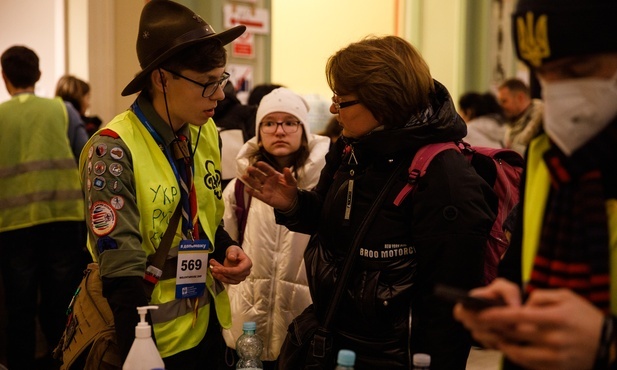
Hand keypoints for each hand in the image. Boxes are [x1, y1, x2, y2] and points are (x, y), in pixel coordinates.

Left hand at [209, 245, 251, 284]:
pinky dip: (220, 277)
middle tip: (213, 268)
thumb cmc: (235, 252)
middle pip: (233, 275)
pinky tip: (214, 273)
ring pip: (229, 279)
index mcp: (248, 264)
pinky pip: (227, 280)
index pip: (238, 270)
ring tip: (212, 269)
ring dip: (220, 275)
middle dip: (222, 272)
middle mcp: (246, 272)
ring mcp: (241, 277)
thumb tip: (232, 258)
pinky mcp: (235, 280)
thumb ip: (233, 253)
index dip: (228, 271)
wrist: (233, 255)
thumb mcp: (233, 249)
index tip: (218, 269)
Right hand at [241, 161, 297, 210]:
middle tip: (249, 168)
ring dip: (250, 180)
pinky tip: (247, 189)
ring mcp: (265, 189)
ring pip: (256, 184)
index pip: (268, 170)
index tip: (258, 163)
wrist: (291, 202)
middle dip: (254, 172)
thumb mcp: (292, 182)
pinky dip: (252, 192)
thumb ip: (289, 176)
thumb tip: (286, 168)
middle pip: (260, 176)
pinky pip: (257, 195)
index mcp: (274, 176)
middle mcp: (268, 181)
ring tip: (244, 176)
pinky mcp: (264, 197)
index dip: (263, 166)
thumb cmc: (290, 189)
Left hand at [454, 278, 603, 369]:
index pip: (519, 316)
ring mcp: (553, 357)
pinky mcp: (554, 369)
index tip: (481, 313)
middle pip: (514, 335)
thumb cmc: (585, 317)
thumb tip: (521, 305)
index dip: (497, 315)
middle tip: (476, 324)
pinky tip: (507, 347)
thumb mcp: (567, 297)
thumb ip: (540, 297)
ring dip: (501, 345)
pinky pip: (527, 364)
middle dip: (492, 330)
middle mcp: (553, 339)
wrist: (609, 345)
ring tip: (489, 336)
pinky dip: (514, 356)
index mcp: (555, 318)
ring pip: (517, 353)